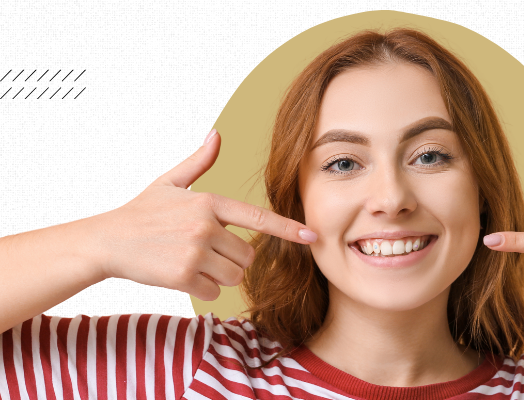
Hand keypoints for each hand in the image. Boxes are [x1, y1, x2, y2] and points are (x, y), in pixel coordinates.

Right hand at [87, 129, 316, 300]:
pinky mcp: (183, 277)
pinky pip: (213, 291)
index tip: (311, 236)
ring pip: (233, 276)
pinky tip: (182, 275)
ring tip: (194, 262)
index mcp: (209, 202)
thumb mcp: (170, 182)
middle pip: (247, 256)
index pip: (258, 218)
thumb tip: (216, 134)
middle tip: (207, 252)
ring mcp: (195, 253)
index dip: (287, 228)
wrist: (108, 241)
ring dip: (219, 275)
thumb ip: (198, 162)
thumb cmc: (142, 212)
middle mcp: (205, 226)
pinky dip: (202, 289)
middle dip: (234, 259)